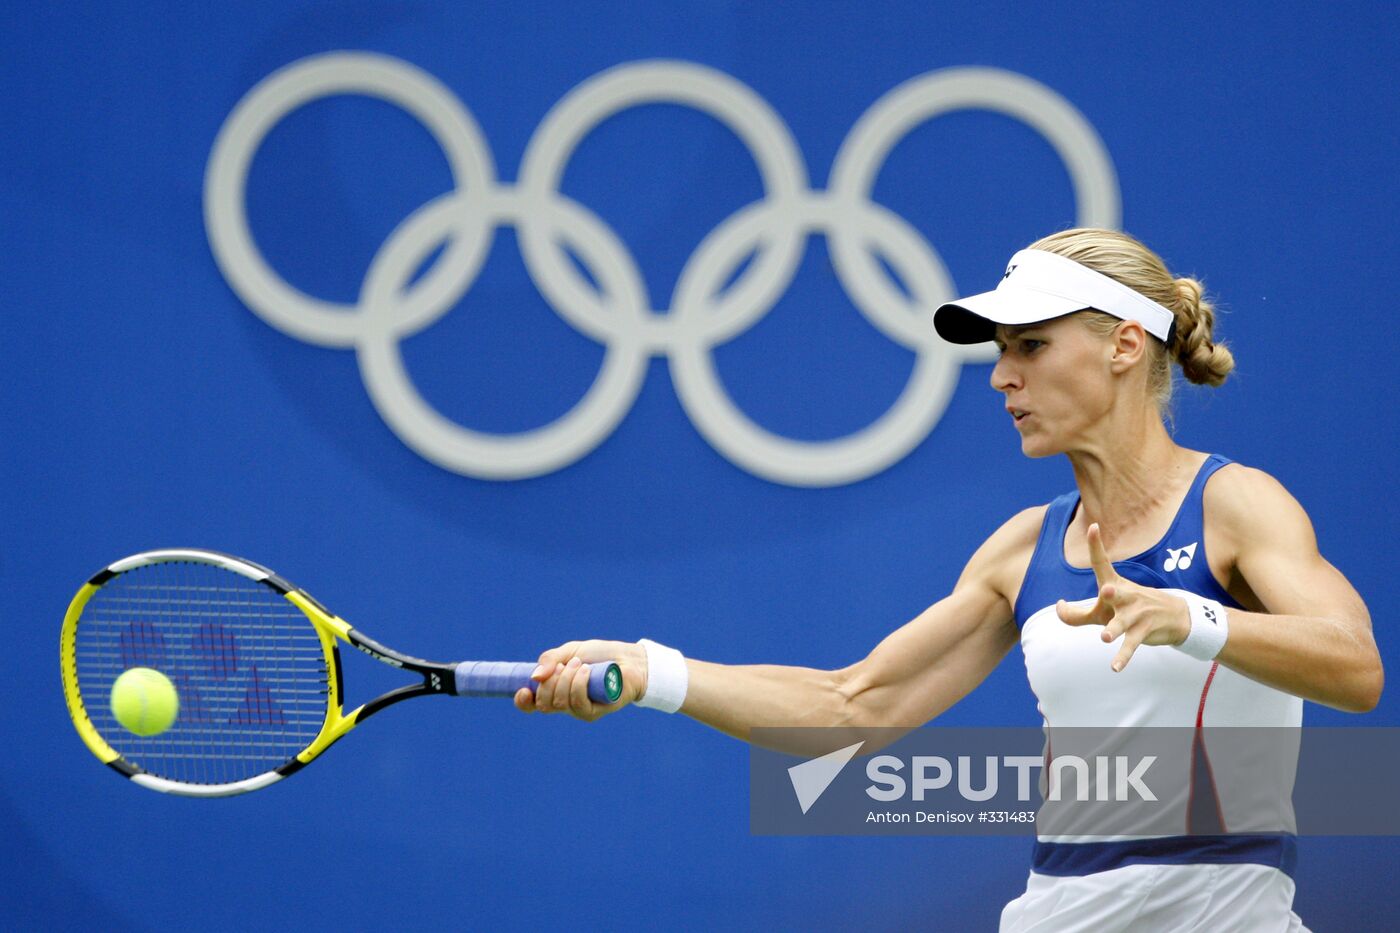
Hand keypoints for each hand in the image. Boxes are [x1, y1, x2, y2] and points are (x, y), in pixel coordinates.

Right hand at [513, 639, 647, 720]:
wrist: (628, 659)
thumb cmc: (599, 655)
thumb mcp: (570, 651)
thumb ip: (550, 659)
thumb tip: (534, 677)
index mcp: (554, 691)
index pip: (532, 704)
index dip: (523, 701)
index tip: (523, 689)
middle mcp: (564, 704)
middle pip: (544, 703)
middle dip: (550, 681)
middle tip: (565, 664)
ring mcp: (579, 710)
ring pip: (561, 702)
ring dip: (567, 679)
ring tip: (580, 664)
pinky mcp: (595, 712)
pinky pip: (578, 704)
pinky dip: (578, 684)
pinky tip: (585, 671)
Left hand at [1055, 523, 1191, 671]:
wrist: (1176, 617)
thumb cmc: (1130, 609)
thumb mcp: (1104, 610)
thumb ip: (1078, 613)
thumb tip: (1059, 609)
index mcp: (1114, 585)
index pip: (1102, 563)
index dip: (1097, 546)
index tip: (1093, 526)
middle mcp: (1125, 597)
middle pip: (1115, 593)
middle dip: (1111, 593)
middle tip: (1107, 591)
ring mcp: (1135, 615)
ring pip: (1122, 624)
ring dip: (1114, 630)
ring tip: (1105, 638)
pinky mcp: (1143, 632)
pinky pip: (1130, 646)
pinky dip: (1122, 658)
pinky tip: (1115, 667)